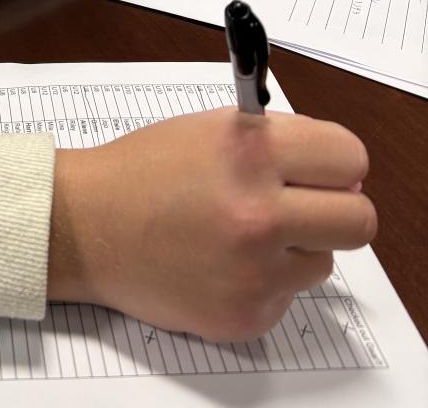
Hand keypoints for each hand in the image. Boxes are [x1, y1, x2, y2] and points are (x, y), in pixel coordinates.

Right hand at [47, 107, 376, 341]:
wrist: (86, 226)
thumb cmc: (145, 170)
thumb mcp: (211, 129)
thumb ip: (278, 140)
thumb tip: (341, 168)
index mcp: (251, 152)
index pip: (349, 157)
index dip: (337, 161)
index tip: (326, 168)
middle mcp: (258, 213)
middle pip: (358, 219)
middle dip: (336, 209)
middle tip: (303, 206)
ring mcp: (254, 271)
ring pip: (323, 260)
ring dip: (294, 247)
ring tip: (240, 233)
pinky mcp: (247, 315)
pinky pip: (286, 295)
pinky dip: (263, 280)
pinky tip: (219, 262)